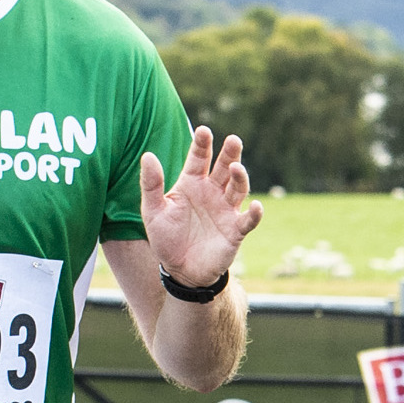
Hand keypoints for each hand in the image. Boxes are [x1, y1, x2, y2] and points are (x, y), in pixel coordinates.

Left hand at [135, 126, 261, 285]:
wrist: (179, 271)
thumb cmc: (166, 238)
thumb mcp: (153, 211)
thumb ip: (151, 184)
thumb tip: (147, 155)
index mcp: (192, 183)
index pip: (199, 158)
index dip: (202, 145)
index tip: (204, 131)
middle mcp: (212, 192)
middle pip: (224, 167)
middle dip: (229, 153)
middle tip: (233, 139)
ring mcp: (226, 210)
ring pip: (238, 188)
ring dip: (240, 178)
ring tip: (236, 168)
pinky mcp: (235, 231)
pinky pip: (248, 220)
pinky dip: (254, 214)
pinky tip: (256, 206)